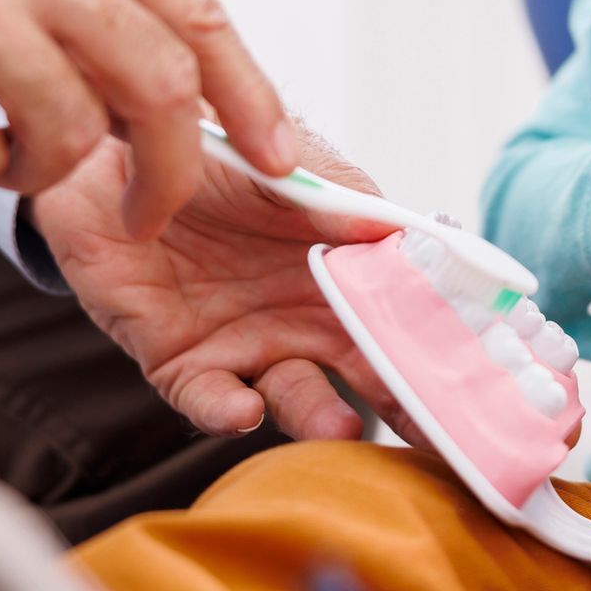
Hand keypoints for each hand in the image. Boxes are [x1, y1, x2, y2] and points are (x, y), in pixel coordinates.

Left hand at [30, 126, 419, 442]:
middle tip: (438, 435)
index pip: (407, 313)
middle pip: (369, 370)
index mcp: (344, 269)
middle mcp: (306, 316)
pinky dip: (227, 410)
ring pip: (298, 395)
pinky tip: (242, 409)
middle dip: (405, 405)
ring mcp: (248, 343)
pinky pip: (210, 399)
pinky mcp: (182, 363)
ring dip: (320, 416)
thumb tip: (394, 235)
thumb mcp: (282, 161)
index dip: (442, 342)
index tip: (482, 373)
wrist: (108, 157)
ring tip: (340, 427)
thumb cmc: (209, 155)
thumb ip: (337, 194)